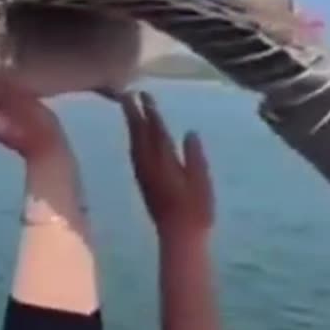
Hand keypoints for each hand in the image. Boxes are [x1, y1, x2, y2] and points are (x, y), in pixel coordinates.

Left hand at [123, 92, 213, 238]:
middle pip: (140, 134)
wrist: (178, 235)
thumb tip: (189, 133)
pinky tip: (134, 136)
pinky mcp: (143, 181)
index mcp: (166, 163)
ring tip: (128, 108)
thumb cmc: (197, 210)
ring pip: (134, 143)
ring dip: (131, 125)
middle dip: (134, 113)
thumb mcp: (201, 181)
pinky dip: (133, 140)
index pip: (157, 132)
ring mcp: (144, 174)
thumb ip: (194, 157)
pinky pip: (135, 154)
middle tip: (127, 93)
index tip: (144, 95)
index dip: (151, 113)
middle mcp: (150, 166)